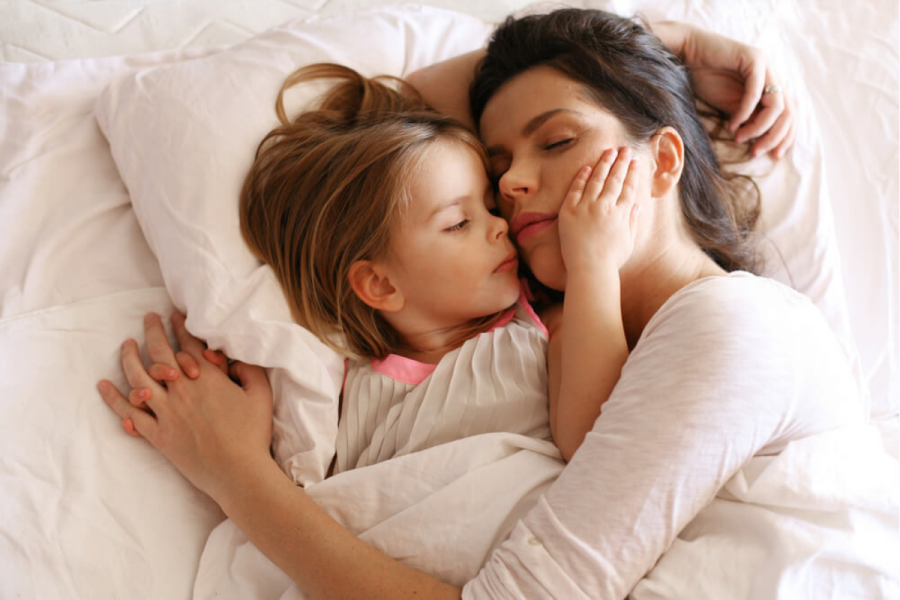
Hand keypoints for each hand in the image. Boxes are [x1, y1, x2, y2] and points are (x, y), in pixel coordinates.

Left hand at [97, 313, 273, 500]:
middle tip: (148, 318)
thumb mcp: (261, 395)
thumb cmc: (253, 434)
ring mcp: (166, 413)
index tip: (174, 316)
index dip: (180, 327)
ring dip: (128, 358)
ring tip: (125, 345)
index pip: (188, 344)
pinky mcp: (157, 434)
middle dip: (152, 331)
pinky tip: (104, 385)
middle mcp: (182, 390)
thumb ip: (250, 370)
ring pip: (138, 378)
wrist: (238, 472)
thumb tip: (234, 357)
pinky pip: (129, 413)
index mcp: (207, 378)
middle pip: (159, 353)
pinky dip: (114, 398)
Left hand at [558, 147, 640, 274]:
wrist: (589, 270)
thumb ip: (632, 221)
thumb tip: (636, 205)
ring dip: (604, 164)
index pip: (628, 187)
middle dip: (620, 162)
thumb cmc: (610, 260)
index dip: (632, 172)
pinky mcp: (570, 212)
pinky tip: (587, 168)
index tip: (634, 161)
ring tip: (609, 151)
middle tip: (624, 148)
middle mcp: (606, 207)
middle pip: (614, 179)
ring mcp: (587, 208)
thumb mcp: (628, 241)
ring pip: (597, 180)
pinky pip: (576, 190)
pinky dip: (582, 178)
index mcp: (621, 213)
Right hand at [682, 25, 795, 157]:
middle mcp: (774, 74)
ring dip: (759, 127)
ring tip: (740, 138)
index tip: (774, 155)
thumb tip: (762, 141)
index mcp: (772, 85)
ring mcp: (766, 64)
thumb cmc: (706, 79)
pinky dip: (744, 113)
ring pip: (777, 105)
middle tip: (757, 152)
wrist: (688, 54)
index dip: (785, 136)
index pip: (790, 113)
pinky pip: (756, 94)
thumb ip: (750, 119)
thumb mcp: (732, 107)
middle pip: (789, 111)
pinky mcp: (754, 59)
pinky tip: (732, 124)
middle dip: (775, 136)